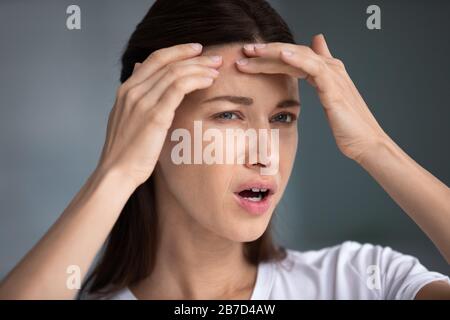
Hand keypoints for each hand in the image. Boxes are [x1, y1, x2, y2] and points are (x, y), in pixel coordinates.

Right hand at [97, 43, 221, 186]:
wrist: (116, 172)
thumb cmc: (125, 150)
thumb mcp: (126, 117)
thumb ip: (135, 95)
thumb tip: (138, 70)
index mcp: (126, 89)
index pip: (154, 59)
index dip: (178, 51)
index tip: (197, 50)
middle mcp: (133, 91)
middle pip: (167, 62)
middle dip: (194, 57)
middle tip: (215, 58)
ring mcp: (142, 101)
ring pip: (176, 72)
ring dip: (199, 68)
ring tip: (216, 69)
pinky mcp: (155, 115)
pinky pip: (179, 88)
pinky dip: (196, 80)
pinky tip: (209, 81)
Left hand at [236, 34, 388, 163]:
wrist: (366, 142)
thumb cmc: (347, 125)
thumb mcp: (329, 97)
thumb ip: (319, 76)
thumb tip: (316, 56)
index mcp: (327, 71)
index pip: (294, 57)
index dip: (271, 56)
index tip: (248, 58)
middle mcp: (330, 68)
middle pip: (293, 53)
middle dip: (266, 52)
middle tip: (244, 51)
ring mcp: (333, 76)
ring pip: (299, 56)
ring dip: (273, 52)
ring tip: (252, 51)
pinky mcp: (333, 88)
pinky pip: (313, 68)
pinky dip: (297, 59)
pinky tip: (281, 55)